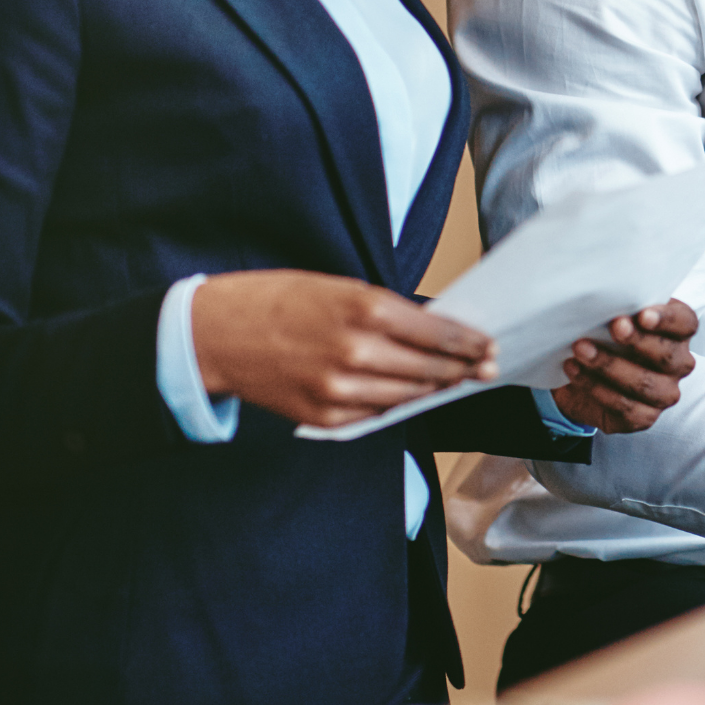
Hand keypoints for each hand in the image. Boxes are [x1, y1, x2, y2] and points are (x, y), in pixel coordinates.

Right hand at [191, 270, 496, 427]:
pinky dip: (394, 405)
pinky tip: (408, 396)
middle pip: (430, 369)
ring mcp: (340, 390)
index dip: (468, 342)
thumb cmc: (279, 300)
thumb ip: (386, 311)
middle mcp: (357, 351)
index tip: (487, 345)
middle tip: (485, 367)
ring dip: (434, 389)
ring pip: (407, 396)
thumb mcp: (340, 287)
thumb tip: (430, 330)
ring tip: (453, 381)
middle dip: (462, 369)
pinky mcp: (324, 416)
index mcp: (365, 309)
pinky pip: (374, 415)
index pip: (436, 333)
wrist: (217, 334)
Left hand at [551, 299, 698, 434]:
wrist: (581, 373)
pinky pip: (624, 406)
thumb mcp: (612, 315)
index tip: (643, 314)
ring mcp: (664, 393)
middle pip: (668, 355)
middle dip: (638, 341)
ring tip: (580, 349)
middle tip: (613, 327)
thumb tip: (604, 297)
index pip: (685, 322)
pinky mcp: (643, 417)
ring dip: (610, 365)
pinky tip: (574, 370)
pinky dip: (595, 387)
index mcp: (678, 332)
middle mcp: (678, 364)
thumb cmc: (604, 336)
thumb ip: (619, 306)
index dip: (667, 319)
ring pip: (645, 383)